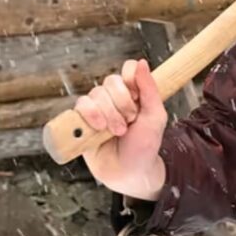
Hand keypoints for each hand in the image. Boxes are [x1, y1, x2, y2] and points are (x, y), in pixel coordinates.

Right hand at [76, 59, 168, 200]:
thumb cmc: (144, 147)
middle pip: (111, 81)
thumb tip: (141, 62)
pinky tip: (99, 128)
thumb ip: (149, 89)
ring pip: (96, 93)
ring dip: (108, 113)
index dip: (131, 80)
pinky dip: (90, 114)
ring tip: (116, 132)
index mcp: (134, 93)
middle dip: (122, 104)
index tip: (137, 99)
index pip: (128, 69)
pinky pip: (80, 105)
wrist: (129, 172)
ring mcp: (97, 109)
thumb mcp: (155, 117)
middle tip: (129, 123)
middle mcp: (114, 98)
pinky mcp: (82, 120)